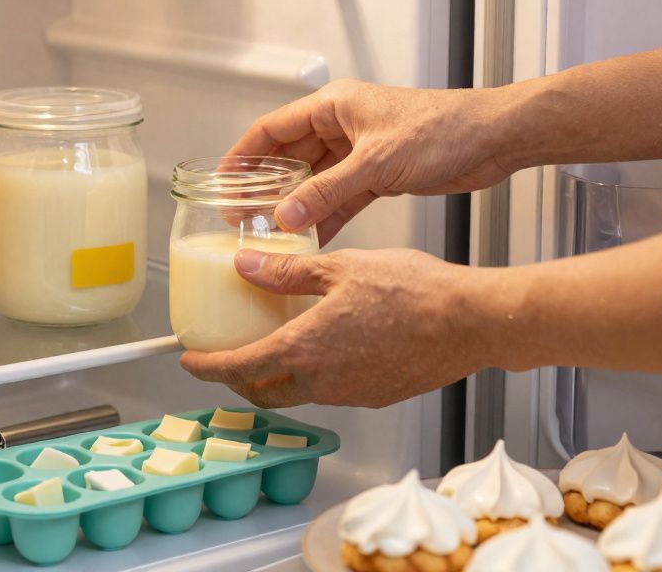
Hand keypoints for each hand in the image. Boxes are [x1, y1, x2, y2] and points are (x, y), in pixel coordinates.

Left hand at [178, 247, 492, 407]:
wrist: (470, 322)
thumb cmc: (414, 291)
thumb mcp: (340, 267)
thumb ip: (287, 271)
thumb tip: (246, 265)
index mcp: (305, 349)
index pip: (238, 370)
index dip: (207, 368)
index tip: (191, 361)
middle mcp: (323, 381)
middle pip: (263, 392)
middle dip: (238, 380)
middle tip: (228, 357)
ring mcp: (351, 393)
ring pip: (298, 394)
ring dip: (277, 378)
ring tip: (276, 346)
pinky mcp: (376, 395)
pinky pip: (332, 391)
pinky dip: (314, 376)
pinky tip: (326, 348)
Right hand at [228, 79, 515, 243]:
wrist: (491, 139)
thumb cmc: (443, 129)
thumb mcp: (375, 164)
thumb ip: (327, 191)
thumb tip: (287, 215)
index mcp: (335, 105)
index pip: (272, 129)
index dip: (243, 155)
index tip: (223, 182)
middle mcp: (343, 125)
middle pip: (290, 157)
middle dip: (267, 187)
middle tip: (244, 217)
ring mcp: (360, 150)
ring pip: (315, 181)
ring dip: (297, 207)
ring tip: (274, 235)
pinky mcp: (379, 173)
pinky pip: (341, 197)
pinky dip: (327, 216)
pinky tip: (312, 239)